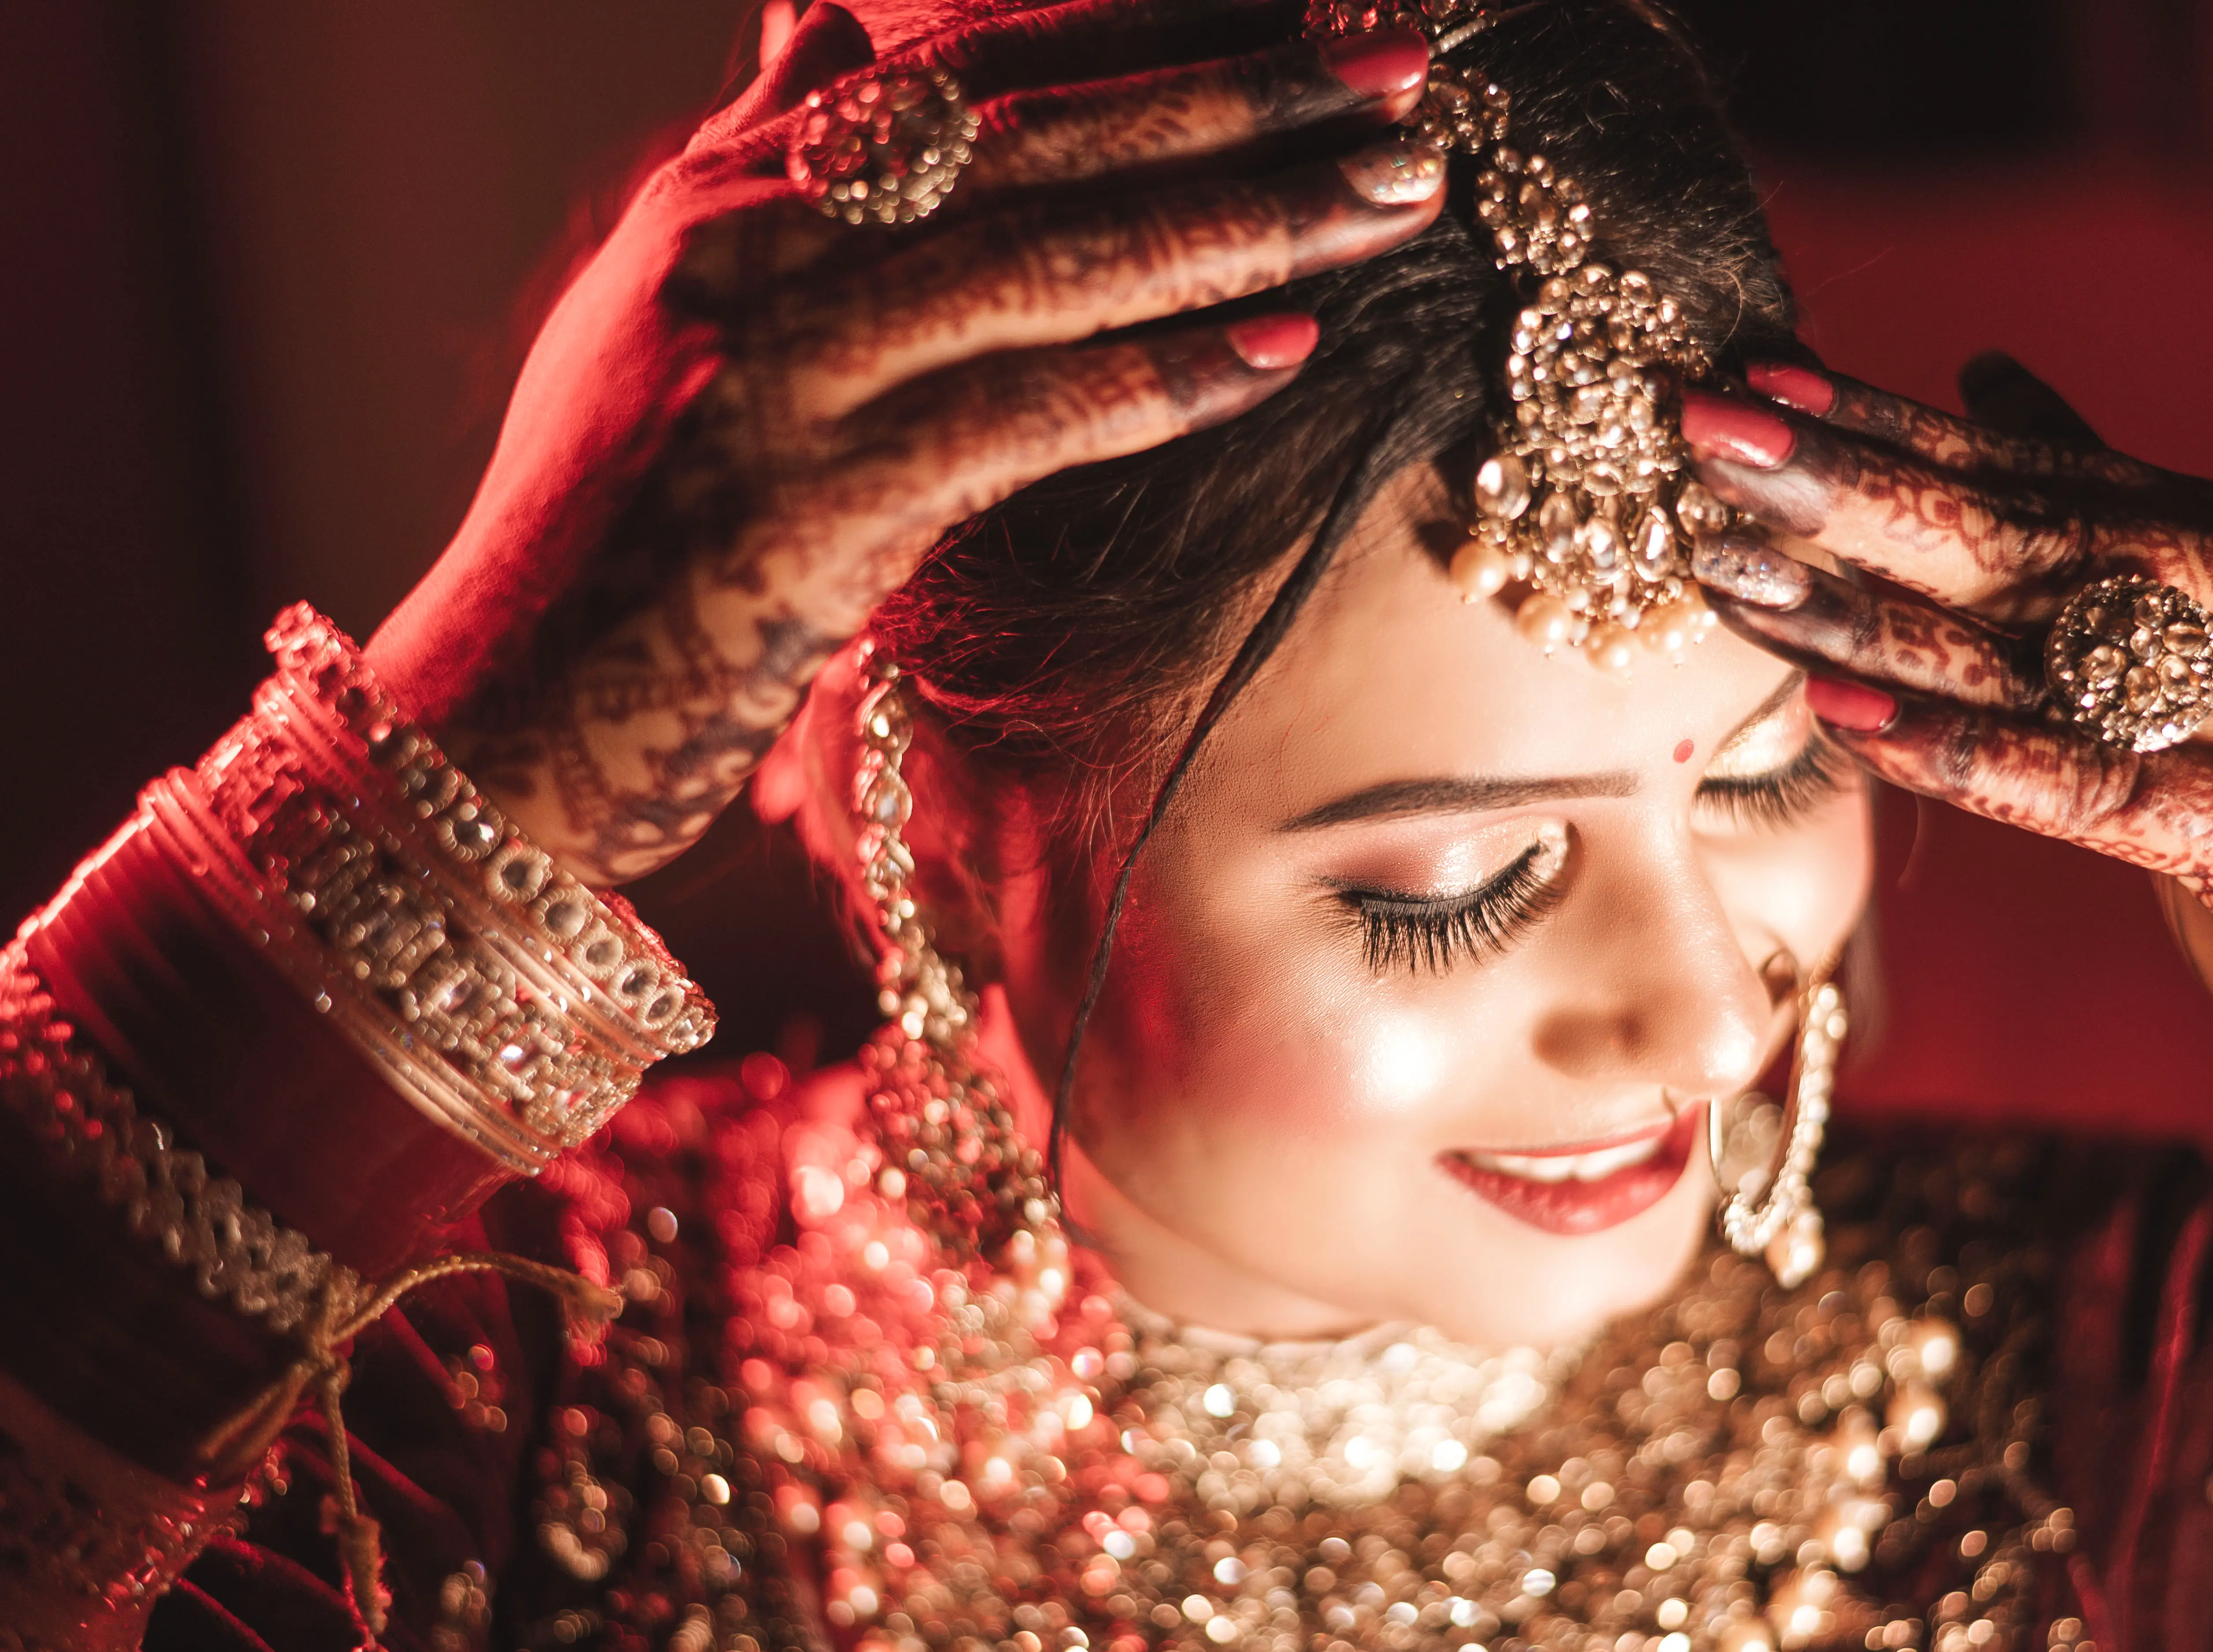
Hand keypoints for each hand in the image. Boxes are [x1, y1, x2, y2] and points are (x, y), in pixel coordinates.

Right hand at [364, 0, 1441, 884]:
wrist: (500, 711)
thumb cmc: (617, 525)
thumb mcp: (673, 306)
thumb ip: (765, 158)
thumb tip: (824, 24)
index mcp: (727, 189)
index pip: (963, 67)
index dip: (1139, 27)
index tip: (1301, 13)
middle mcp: (744, 248)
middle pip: (1026, 135)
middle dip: (1232, 91)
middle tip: (1402, 68)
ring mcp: (769, 375)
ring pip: (1041, 260)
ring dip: (1239, 219)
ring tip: (1396, 194)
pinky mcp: (800, 509)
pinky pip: (1013, 419)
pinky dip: (1153, 379)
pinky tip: (1285, 350)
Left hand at [1681, 356, 2212, 1172]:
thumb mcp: (2212, 662)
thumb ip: (2109, 525)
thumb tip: (1987, 376)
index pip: (2047, 469)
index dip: (1896, 424)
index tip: (1758, 381)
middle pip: (2035, 537)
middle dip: (1857, 487)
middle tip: (1708, 436)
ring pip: (2051, 653)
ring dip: (1871, 612)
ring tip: (1731, 571)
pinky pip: (2102, 791)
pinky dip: (1967, 754)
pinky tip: (1845, 722)